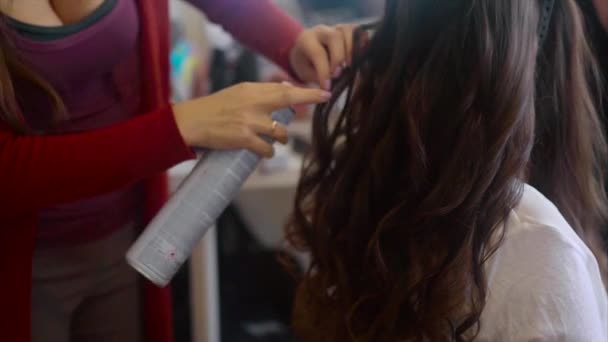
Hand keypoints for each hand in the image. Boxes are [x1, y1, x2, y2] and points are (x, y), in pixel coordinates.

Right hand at [172, 82, 330, 156]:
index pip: (284, 88)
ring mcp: (249, 121)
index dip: (307, 91)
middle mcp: (252, 102)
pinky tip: (264, 151)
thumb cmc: (214, 108)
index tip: (325, 93)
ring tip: (275, 140)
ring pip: (280, 132)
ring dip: (281, 138)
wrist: (191, 122)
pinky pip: (267, 149)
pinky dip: (268, 152)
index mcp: (251, 90)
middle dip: (308, 99)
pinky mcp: (243, 138)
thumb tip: (286, 89)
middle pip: (287, 100)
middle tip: (323, 100)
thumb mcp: (237, 93)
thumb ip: (261, 93)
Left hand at [289, 24, 356, 89]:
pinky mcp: (346, 29)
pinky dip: (362, 41)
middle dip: (339, 57)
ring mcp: (335, 27)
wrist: (305, 50)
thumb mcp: (305, 72)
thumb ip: (318, 75)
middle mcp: (321, 30)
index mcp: (306, 40)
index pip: (318, 53)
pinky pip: (357, 30)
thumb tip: (335, 81)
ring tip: (350, 65)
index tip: (327, 86)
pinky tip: (361, 55)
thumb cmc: (305, 64)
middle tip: (338, 74)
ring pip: (348, 30)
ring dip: (352, 49)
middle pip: (334, 37)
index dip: (324, 71)